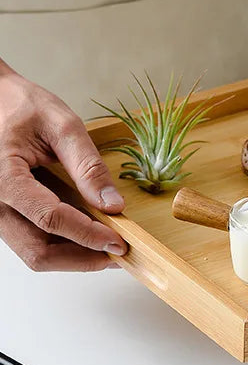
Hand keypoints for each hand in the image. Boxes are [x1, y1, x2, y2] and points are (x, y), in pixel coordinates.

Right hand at [0, 63, 126, 271]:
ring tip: (109, 245)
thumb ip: (88, 165)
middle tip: (118, 253)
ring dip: (73, 255)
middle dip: (81, 258)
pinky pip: (33, 237)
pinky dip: (64, 242)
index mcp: (3, 177)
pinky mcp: (7, 212)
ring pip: (33, 251)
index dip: (87, 234)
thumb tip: (113, 204)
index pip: (49, 218)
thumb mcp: (62, 125)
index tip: (119, 241)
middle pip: (36, 250)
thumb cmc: (22, 106)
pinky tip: (91, 232)